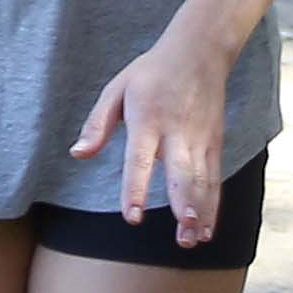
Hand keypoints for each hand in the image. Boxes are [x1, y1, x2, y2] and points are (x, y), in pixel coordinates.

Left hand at [71, 27, 230, 245]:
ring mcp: (200, 139)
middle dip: (182, 204)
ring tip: (192, 240)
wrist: (199, 51)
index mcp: (147, 119)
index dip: (135, 189)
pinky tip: (206, 230)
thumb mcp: (116, 89)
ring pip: (202, 181)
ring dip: (200, 212)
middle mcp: (177, 132)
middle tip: (182, 232)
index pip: (139, 160)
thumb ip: (97, 124)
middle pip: (181, 174)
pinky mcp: (214, 143)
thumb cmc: (150, 72)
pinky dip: (212, 205)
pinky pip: (214, 178)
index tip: (131, 216)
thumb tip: (77, 154)